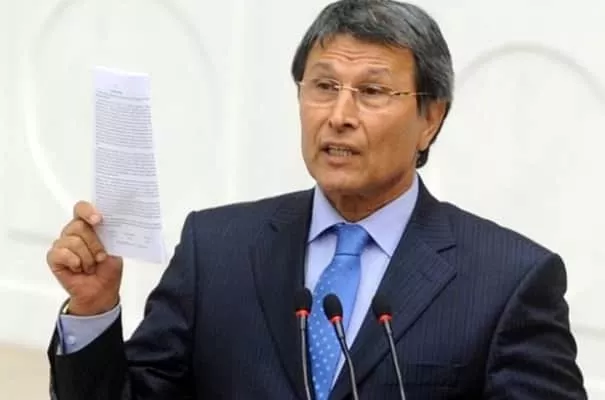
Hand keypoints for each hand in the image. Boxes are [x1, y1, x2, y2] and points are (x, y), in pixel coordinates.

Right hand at [47, 201, 122, 315]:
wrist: (101, 291)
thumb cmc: (108, 269)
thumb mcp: (115, 249)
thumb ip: (110, 234)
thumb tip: (109, 222)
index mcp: (88, 226)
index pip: (81, 209)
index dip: (88, 211)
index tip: (98, 220)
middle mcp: (73, 232)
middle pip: (79, 226)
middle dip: (94, 244)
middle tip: (101, 257)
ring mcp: (62, 244)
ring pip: (72, 241)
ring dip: (87, 258)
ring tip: (91, 267)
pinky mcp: (54, 257)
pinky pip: (61, 254)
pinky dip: (75, 262)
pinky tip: (78, 269)